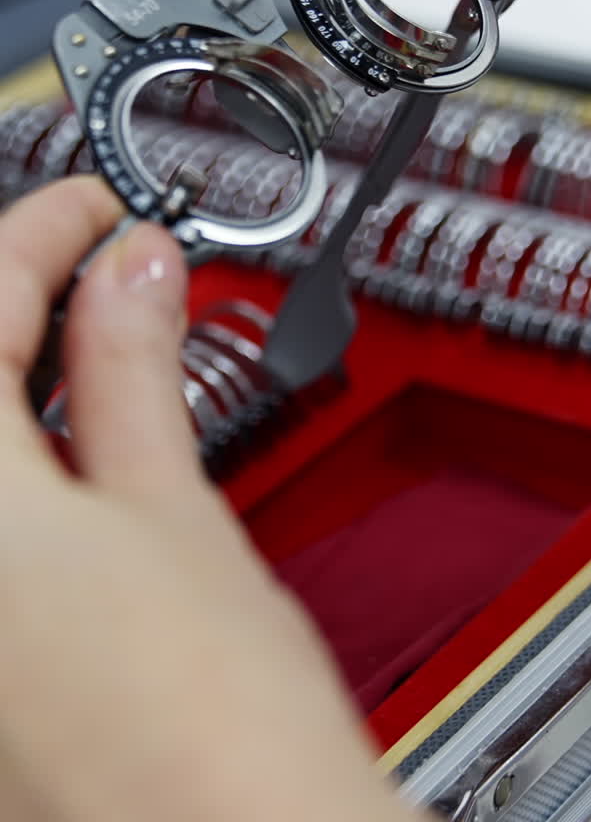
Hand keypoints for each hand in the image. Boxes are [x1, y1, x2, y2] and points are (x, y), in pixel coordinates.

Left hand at [0, 178, 407, 821]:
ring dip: (15, 372)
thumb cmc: (210, 739)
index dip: (44, 232)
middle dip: (21, 293)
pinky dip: (15, 455)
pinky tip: (64, 437)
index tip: (99, 210)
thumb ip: (132, 372)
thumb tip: (135, 272)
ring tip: (94, 335)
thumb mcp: (171, 510)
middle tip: (98, 261)